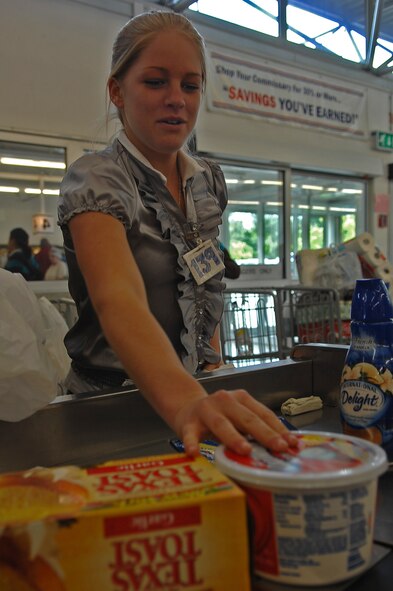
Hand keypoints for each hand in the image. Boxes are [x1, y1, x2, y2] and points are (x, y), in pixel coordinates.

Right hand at [173, 389, 298, 456]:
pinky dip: (191, 443)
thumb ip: (256, 428)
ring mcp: (206, 411)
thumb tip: (285, 446)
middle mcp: (225, 401)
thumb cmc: (218, 416)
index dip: (279, 428)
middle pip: (247, 418)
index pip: (263, 413)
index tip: (293, 444)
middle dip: (265, 433)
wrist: (186, 407)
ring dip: (234, 437)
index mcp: (241, 399)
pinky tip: (194, 453)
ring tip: (245, 450)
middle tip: (279, 447)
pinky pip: (190, 433)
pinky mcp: (188, 423)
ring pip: (221, 424)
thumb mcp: (238, 417)